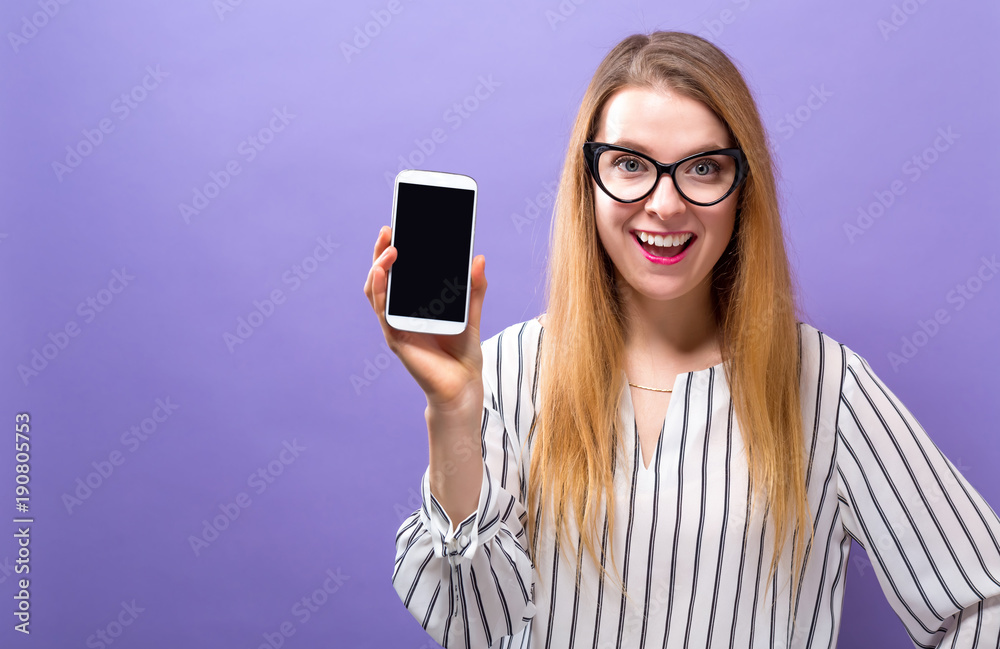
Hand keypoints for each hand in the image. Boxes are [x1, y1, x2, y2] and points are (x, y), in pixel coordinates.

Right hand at [362, 225, 487, 412]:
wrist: (464, 386)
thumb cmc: (463, 352)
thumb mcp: (472, 313)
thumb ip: (475, 287)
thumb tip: (478, 258)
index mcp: (414, 305)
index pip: (397, 272)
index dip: (391, 250)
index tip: (396, 226)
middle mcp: (400, 313)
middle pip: (381, 277)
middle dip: (380, 252)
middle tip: (389, 230)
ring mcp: (395, 325)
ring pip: (376, 291)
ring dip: (378, 267)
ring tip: (389, 248)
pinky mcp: (397, 338)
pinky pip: (382, 312)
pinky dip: (380, 291)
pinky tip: (382, 274)